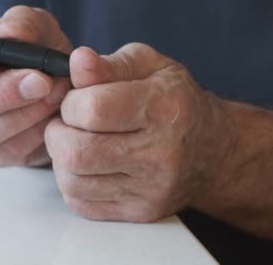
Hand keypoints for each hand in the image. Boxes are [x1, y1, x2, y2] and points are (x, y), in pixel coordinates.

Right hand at [0, 6, 72, 166]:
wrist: (57, 81)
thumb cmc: (32, 47)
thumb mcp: (33, 24)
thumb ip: (22, 22)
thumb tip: (9, 33)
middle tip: (39, 79)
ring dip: (24, 112)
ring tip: (56, 90)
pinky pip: (10, 149)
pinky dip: (36, 129)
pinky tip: (54, 110)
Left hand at [45, 44, 230, 221]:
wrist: (214, 150)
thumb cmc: (174, 100)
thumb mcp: (150, 66)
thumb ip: (110, 64)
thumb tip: (78, 60)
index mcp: (162, 108)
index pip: (91, 110)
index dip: (70, 103)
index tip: (77, 100)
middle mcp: (160, 153)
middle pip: (76, 152)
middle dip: (57, 134)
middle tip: (66, 124)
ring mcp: (151, 189)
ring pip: (73, 182)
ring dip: (61, 160)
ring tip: (75, 142)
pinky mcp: (141, 212)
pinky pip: (81, 203)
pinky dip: (72, 183)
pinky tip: (87, 165)